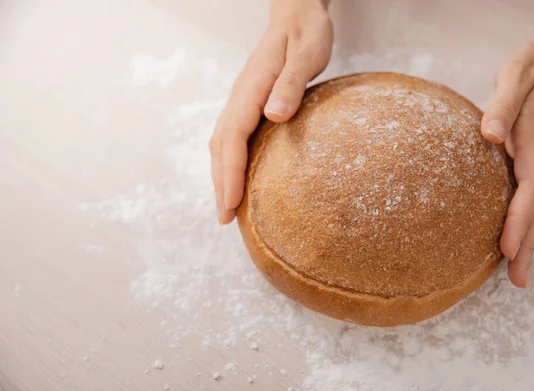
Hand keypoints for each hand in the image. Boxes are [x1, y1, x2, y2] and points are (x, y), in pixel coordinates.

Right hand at [209, 0, 332, 224]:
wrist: (296, 15)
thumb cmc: (306, 33)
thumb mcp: (306, 54)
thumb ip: (291, 83)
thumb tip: (274, 114)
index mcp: (251, 89)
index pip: (233, 137)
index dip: (229, 172)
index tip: (230, 203)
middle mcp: (240, 97)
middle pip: (221, 146)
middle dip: (220, 183)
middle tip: (224, 219)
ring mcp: (241, 101)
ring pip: (222, 144)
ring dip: (221, 175)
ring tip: (226, 207)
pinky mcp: (249, 103)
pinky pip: (232, 137)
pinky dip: (229, 162)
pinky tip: (237, 177)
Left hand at [481, 29, 533, 286]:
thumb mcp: (519, 74)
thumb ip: (504, 105)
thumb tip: (489, 135)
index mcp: (533, 140)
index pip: (529, 187)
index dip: (519, 220)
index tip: (508, 249)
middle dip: (529, 243)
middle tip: (518, 280)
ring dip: (531, 239)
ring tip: (519, 273)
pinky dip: (529, 222)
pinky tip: (519, 237)